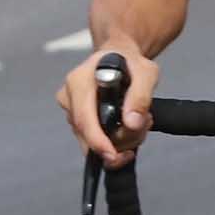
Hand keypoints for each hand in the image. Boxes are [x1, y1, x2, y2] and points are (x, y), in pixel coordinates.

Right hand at [58, 46, 156, 166]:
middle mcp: (69, 98)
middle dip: (120, 141)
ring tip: (142, 119)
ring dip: (124, 139)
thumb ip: (140, 96)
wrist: (120, 58)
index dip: (98, 142)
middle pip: (88, 136)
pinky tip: (131, 126)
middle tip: (145, 124)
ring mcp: (72, 111)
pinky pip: (96, 141)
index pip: (84, 119)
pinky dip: (118, 140)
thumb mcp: (145, 72)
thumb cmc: (131, 63)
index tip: (114, 156)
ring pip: (93, 142)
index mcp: (78, 81)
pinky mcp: (79, 121)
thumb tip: (132, 123)